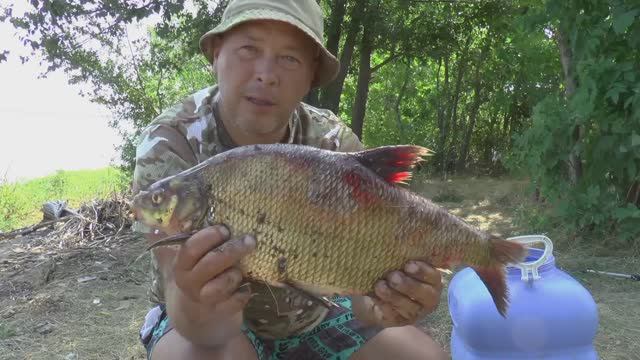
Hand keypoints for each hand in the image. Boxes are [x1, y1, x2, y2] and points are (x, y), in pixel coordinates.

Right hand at [163, 225, 255, 345]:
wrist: (195, 322)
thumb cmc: (189, 285)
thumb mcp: (174, 268)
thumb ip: (167, 247)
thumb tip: (152, 228)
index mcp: (180, 268)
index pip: (190, 248)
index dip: (208, 236)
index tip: (224, 229)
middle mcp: (191, 284)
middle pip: (211, 262)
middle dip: (232, 249)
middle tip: (249, 239)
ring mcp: (205, 300)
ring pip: (223, 284)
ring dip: (235, 273)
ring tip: (240, 269)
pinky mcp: (220, 313)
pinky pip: (236, 301)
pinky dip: (243, 293)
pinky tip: (246, 287)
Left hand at [352, 260, 442, 327]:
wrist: (374, 291)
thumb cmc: (392, 271)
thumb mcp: (398, 262)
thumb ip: (403, 255)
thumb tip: (401, 237)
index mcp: (431, 281)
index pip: (434, 277)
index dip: (423, 272)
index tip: (408, 264)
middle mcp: (427, 299)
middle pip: (425, 295)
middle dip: (409, 285)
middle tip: (393, 276)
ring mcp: (414, 313)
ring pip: (408, 307)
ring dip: (393, 296)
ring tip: (380, 285)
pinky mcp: (399, 321)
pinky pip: (393, 315)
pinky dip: (383, 306)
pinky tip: (374, 297)